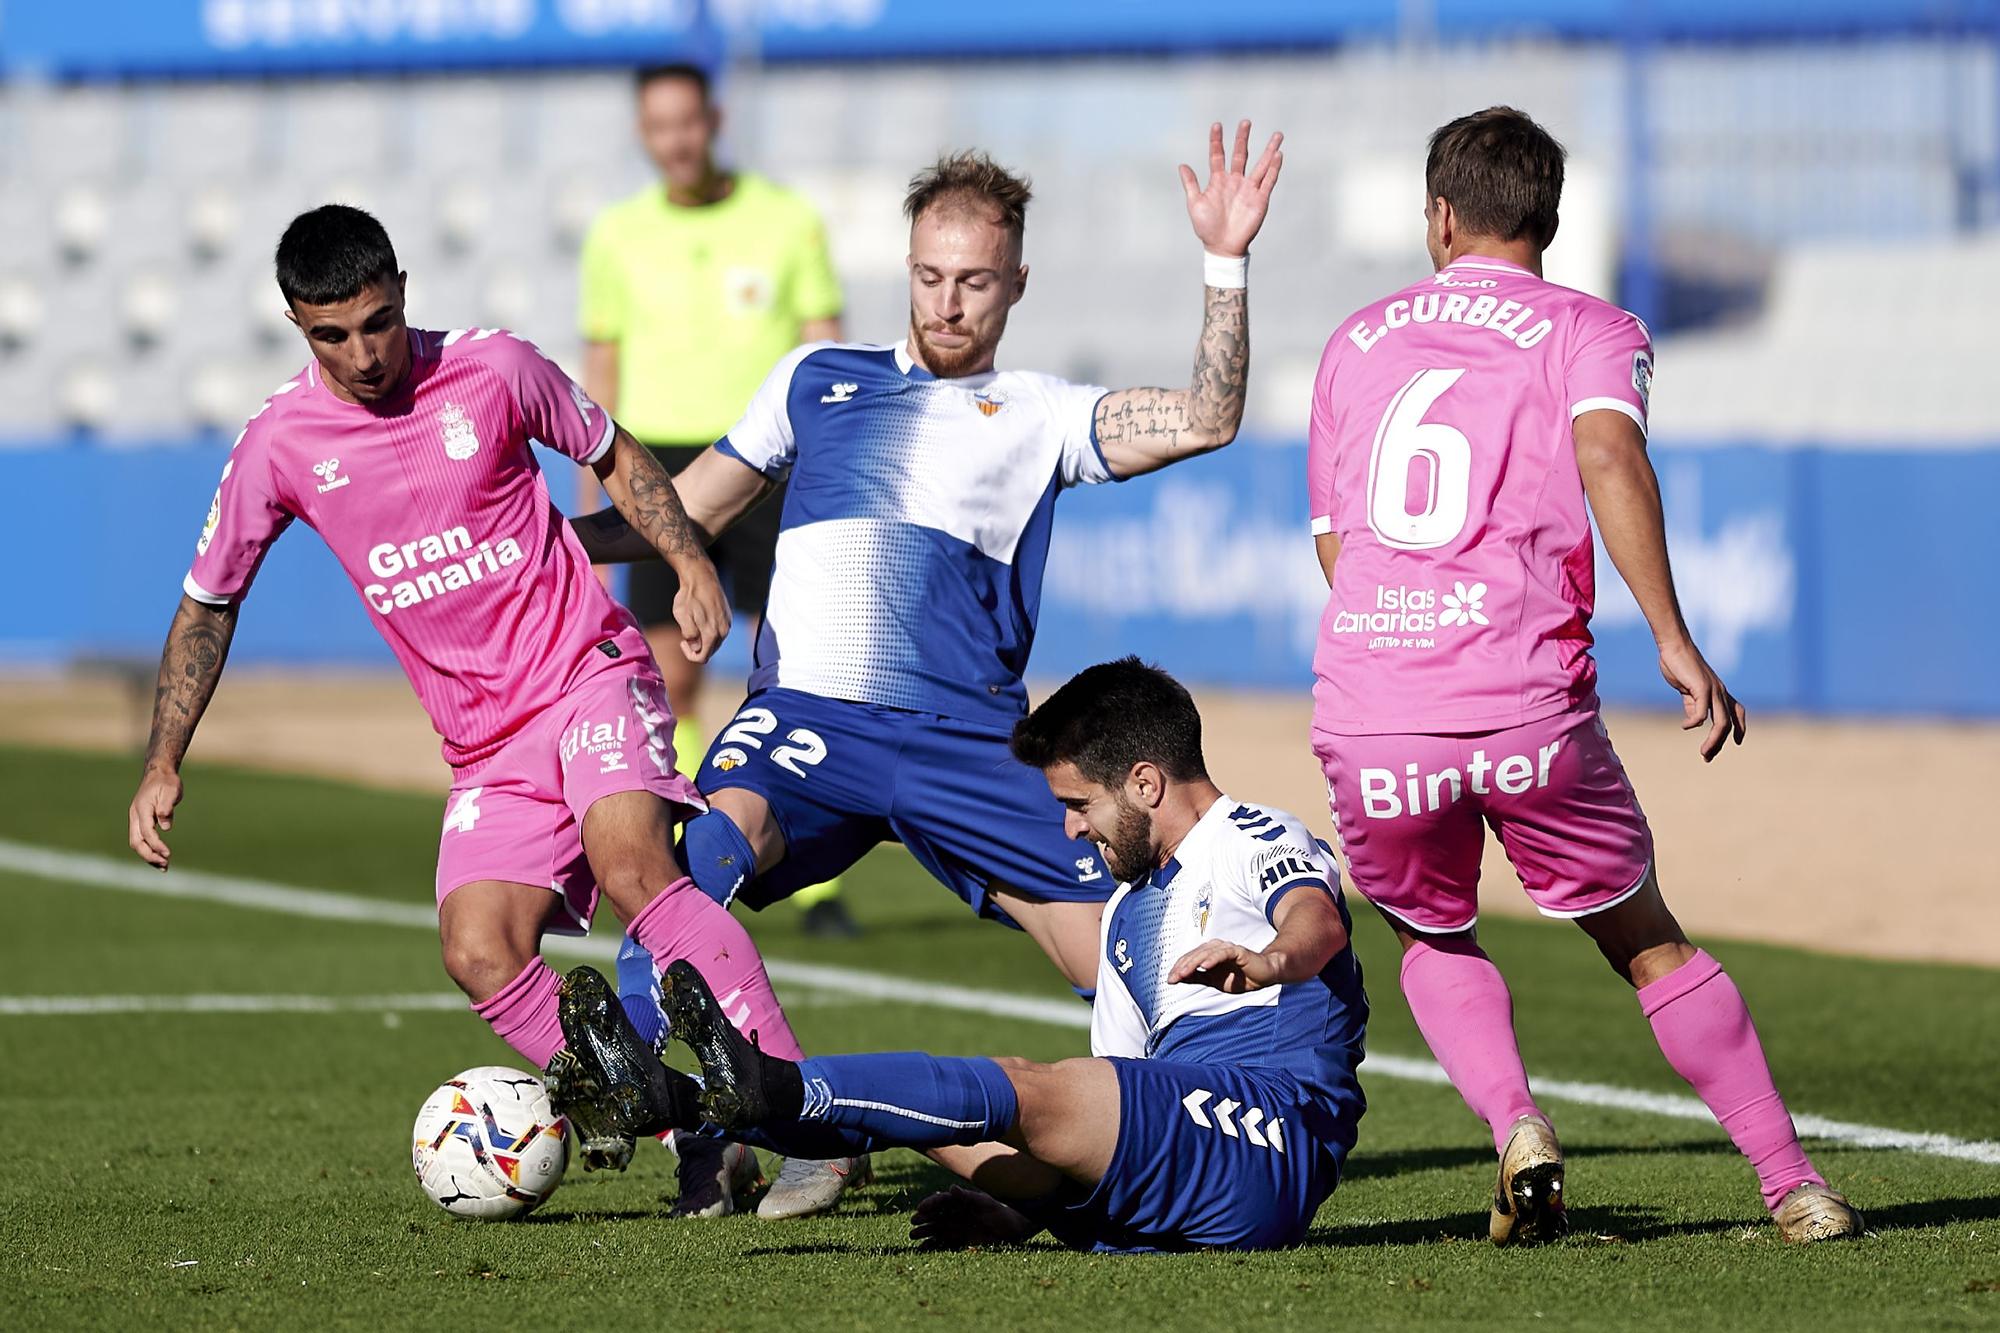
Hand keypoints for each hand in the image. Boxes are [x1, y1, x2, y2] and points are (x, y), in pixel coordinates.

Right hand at [128, 765, 183, 869]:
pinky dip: (149, 850)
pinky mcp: (141, 822)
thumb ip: (167, 807)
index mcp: (142, 809)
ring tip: (164, 867)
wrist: (159, 773)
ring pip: (137, 843)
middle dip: (149, 855)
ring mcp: (136, 819)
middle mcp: (135, 816)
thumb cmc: (167, 781)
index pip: (147, 832)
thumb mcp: (171, 790)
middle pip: (136, 841)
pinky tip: (159, 859)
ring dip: (148, 856)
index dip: (156, 844)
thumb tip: (165, 826)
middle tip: (165, 864)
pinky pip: (141, 839)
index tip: (168, 854)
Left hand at [670, 556, 730, 662]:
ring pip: (715, 642)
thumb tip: (696, 646)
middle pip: (710, 651)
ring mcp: (727, 624)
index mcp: (712, 633)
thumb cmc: (689, 595)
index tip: (682, 642)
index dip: (690, 655)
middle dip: (697, 648)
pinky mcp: (728, 617)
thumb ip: (689, 634)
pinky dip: (710, 631)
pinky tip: (701, 619)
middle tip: (686, 636)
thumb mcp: (682, 615)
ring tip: (693, 625)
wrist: (702, 577)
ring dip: (704, 639)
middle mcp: (723, 631)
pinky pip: (719, 632)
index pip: (703, 657)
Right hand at [910, 1186, 1040, 1248]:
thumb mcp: (985, 1203)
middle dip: (923, 1218)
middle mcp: (956, 1213)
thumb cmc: (1001, 1213)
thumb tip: (951, 1188)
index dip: (930, 1203)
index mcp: (961, 1200)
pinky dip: (932, 1245)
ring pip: (936, 1228)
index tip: (920, 1208)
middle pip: (935, 1215)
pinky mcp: (959, 1240)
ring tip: (912, 1236)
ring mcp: (957, 1227)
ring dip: (924, 1232)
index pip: (941, 1200)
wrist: (1014, 1231)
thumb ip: (968, 1196)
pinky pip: (942, 1242)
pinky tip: (923, 1249)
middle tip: (913, 1223)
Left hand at [1169, 938, 1278, 992]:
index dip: (1178, 969)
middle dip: (1182, 967)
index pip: (1189, 959)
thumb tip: (1178, 978)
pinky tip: (1205, 966)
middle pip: (1194, 955)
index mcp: (1208, 954)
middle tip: (1173, 978)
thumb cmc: (1240, 977)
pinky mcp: (1238, 951)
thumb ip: (1197, 977)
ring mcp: (1226, 948)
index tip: (1169, 980)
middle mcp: (1215, 948)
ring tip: (1183, 973)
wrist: (1264, 977)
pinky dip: (1213, 959)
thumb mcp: (1213, 981)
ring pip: (1205, 953)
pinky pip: (1223, 953)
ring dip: (1193, 963)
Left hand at [1179, 120, 1283, 257]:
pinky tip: (1278, 155)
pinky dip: (1274, 168)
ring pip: (1261, 165)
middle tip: (1246, 122)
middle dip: (1242, 138)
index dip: (1216, 141)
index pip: (1218, 155)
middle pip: (1240, 155)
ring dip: (1269, 150)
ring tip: (1277, 135)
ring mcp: (1249, 189)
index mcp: (1218, 181)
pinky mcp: (1260, 199)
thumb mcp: (1195, 204)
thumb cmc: (1206, 228)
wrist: (1222, 247)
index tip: (1217, 125)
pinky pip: (1268, 181)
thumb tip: (1182, 165)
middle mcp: (1235, 181)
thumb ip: (1191, 184)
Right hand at [1658, 636, 1745, 760]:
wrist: (1675, 646)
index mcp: (1719, 691)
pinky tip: (1685, 726)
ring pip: (1721, 722)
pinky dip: (1694, 722)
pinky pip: (1701, 713)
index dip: (1741, 728)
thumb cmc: (1680, 664)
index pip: (1738, 712)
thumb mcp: (1688, 688)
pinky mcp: (1702, 688)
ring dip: (1713, 741)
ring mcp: (1713, 690)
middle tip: (1707, 756)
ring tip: (1704, 752)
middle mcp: (1720, 692)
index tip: (1737, 743)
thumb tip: (1695, 721)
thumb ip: (1692, 703)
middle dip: (1719, 743)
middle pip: (1728, 724)